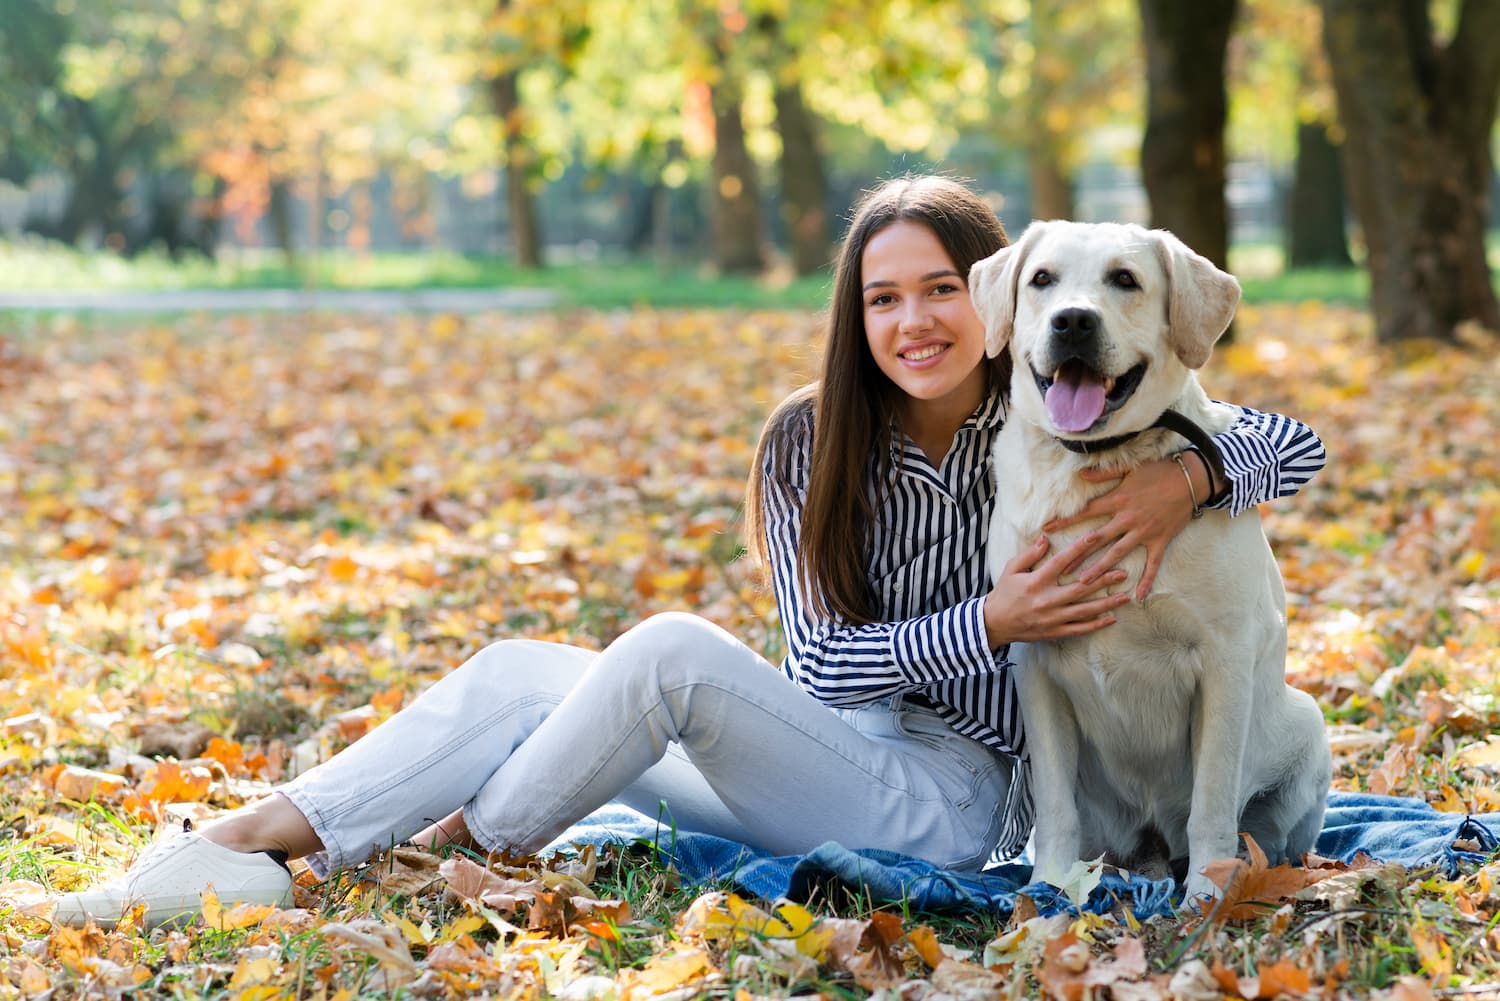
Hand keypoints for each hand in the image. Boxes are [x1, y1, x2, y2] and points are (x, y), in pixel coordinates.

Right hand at [983, 533, 1131, 648]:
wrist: (994, 624)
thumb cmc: (1003, 594)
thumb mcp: (1011, 570)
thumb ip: (1029, 554)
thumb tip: (1046, 539)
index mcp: (1036, 582)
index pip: (1061, 561)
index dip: (1079, 548)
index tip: (1095, 537)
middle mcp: (1046, 600)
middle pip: (1080, 588)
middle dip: (1103, 579)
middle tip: (1123, 572)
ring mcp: (1052, 618)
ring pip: (1084, 610)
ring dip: (1106, 603)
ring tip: (1125, 596)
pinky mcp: (1054, 632)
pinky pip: (1079, 629)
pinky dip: (1096, 624)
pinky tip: (1112, 618)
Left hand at [1043, 457, 1201, 600]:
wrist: (1191, 478)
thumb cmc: (1159, 470)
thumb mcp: (1129, 468)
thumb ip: (1103, 472)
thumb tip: (1079, 473)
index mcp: (1118, 500)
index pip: (1086, 512)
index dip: (1066, 520)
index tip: (1047, 528)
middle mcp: (1127, 519)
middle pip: (1097, 539)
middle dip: (1078, 554)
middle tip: (1060, 570)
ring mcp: (1144, 531)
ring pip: (1118, 553)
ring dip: (1101, 569)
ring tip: (1084, 583)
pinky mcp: (1160, 540)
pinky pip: (1153, 563)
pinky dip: (1147, 580)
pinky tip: (1139, 596)